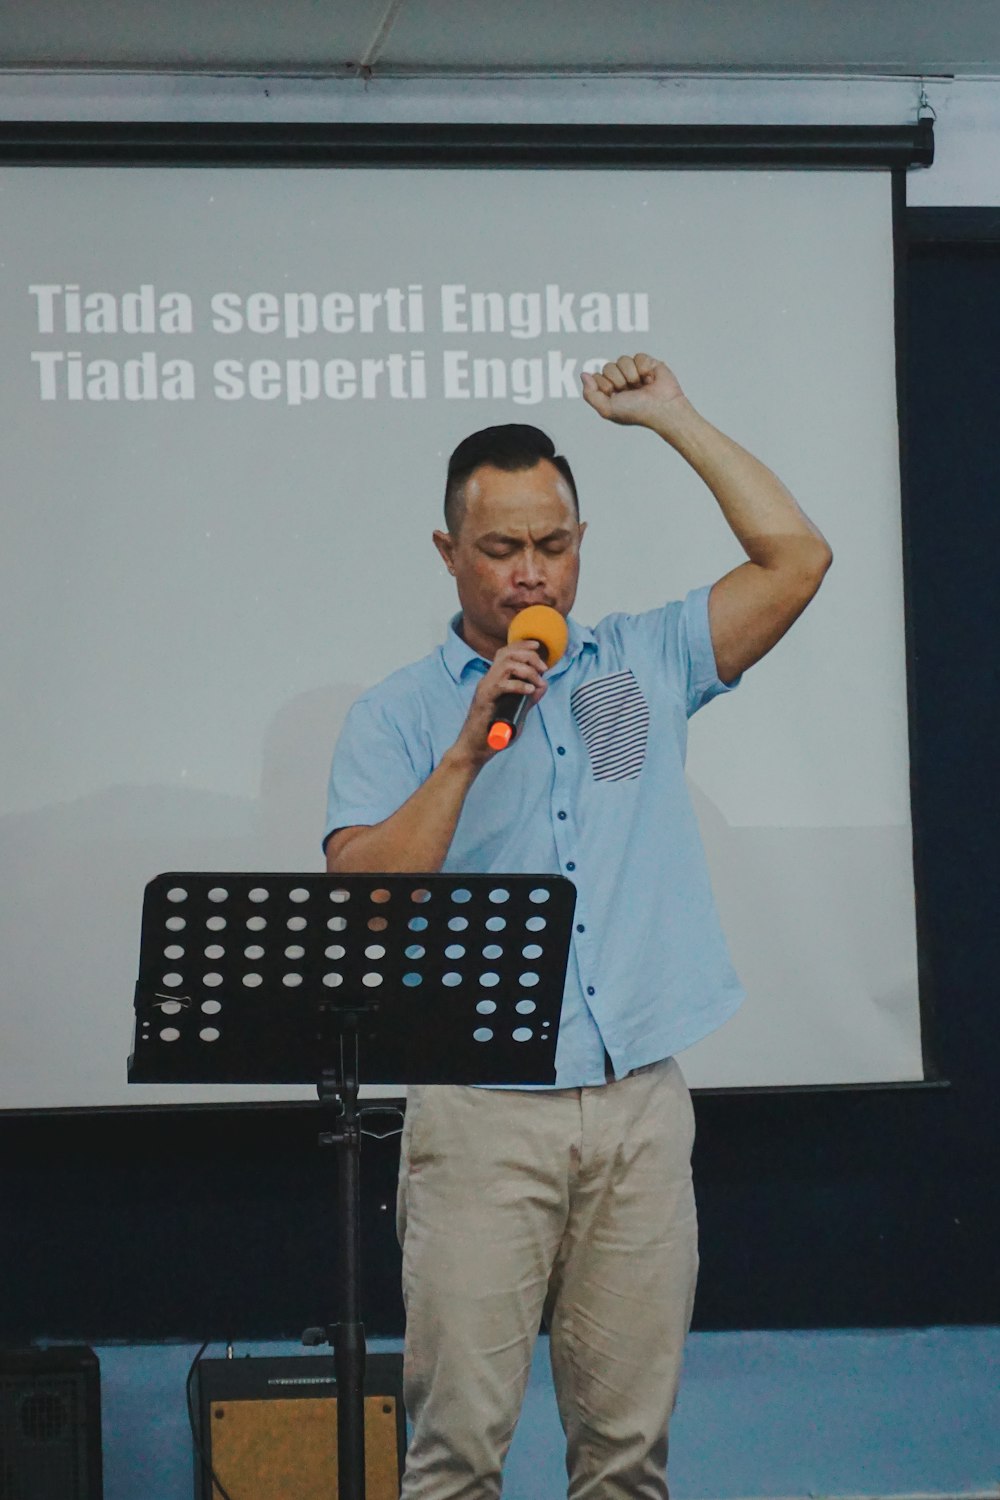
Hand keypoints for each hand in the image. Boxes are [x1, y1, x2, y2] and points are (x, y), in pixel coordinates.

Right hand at [454, 642, 547, 766]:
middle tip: (543, 669)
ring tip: (538, 682)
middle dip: (529, 656)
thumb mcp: (517, 712)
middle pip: (507, 653)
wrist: (475, 749)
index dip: (521, 644)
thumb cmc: (493, 732)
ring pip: (506, 665)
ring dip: (527, 670)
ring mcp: (485, 688)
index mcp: (493, 679)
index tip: (537, 646)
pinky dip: (520, 685)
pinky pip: (502, 684)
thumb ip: (528, 699)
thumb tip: (543, 685)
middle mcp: (488, 679)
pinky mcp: (485, 700)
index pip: (505, 652)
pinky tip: (530, 691)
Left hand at [581, 352, 686, 433]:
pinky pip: (638, 356)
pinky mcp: (648, 363)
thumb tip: (584, 375)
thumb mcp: (607, 409)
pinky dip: (643, 369)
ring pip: (622, 360)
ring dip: (631, 375)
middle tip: (630, 391)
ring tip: (640, 386)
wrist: (662, 408)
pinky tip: (650, 379)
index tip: (615, 395)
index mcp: (611, 392)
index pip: (597, 377)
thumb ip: (590, 394)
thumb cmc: (637, 412)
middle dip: (618, 380)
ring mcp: (634, 371)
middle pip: (608, 367)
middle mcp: (621, 381)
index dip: (605, 385)